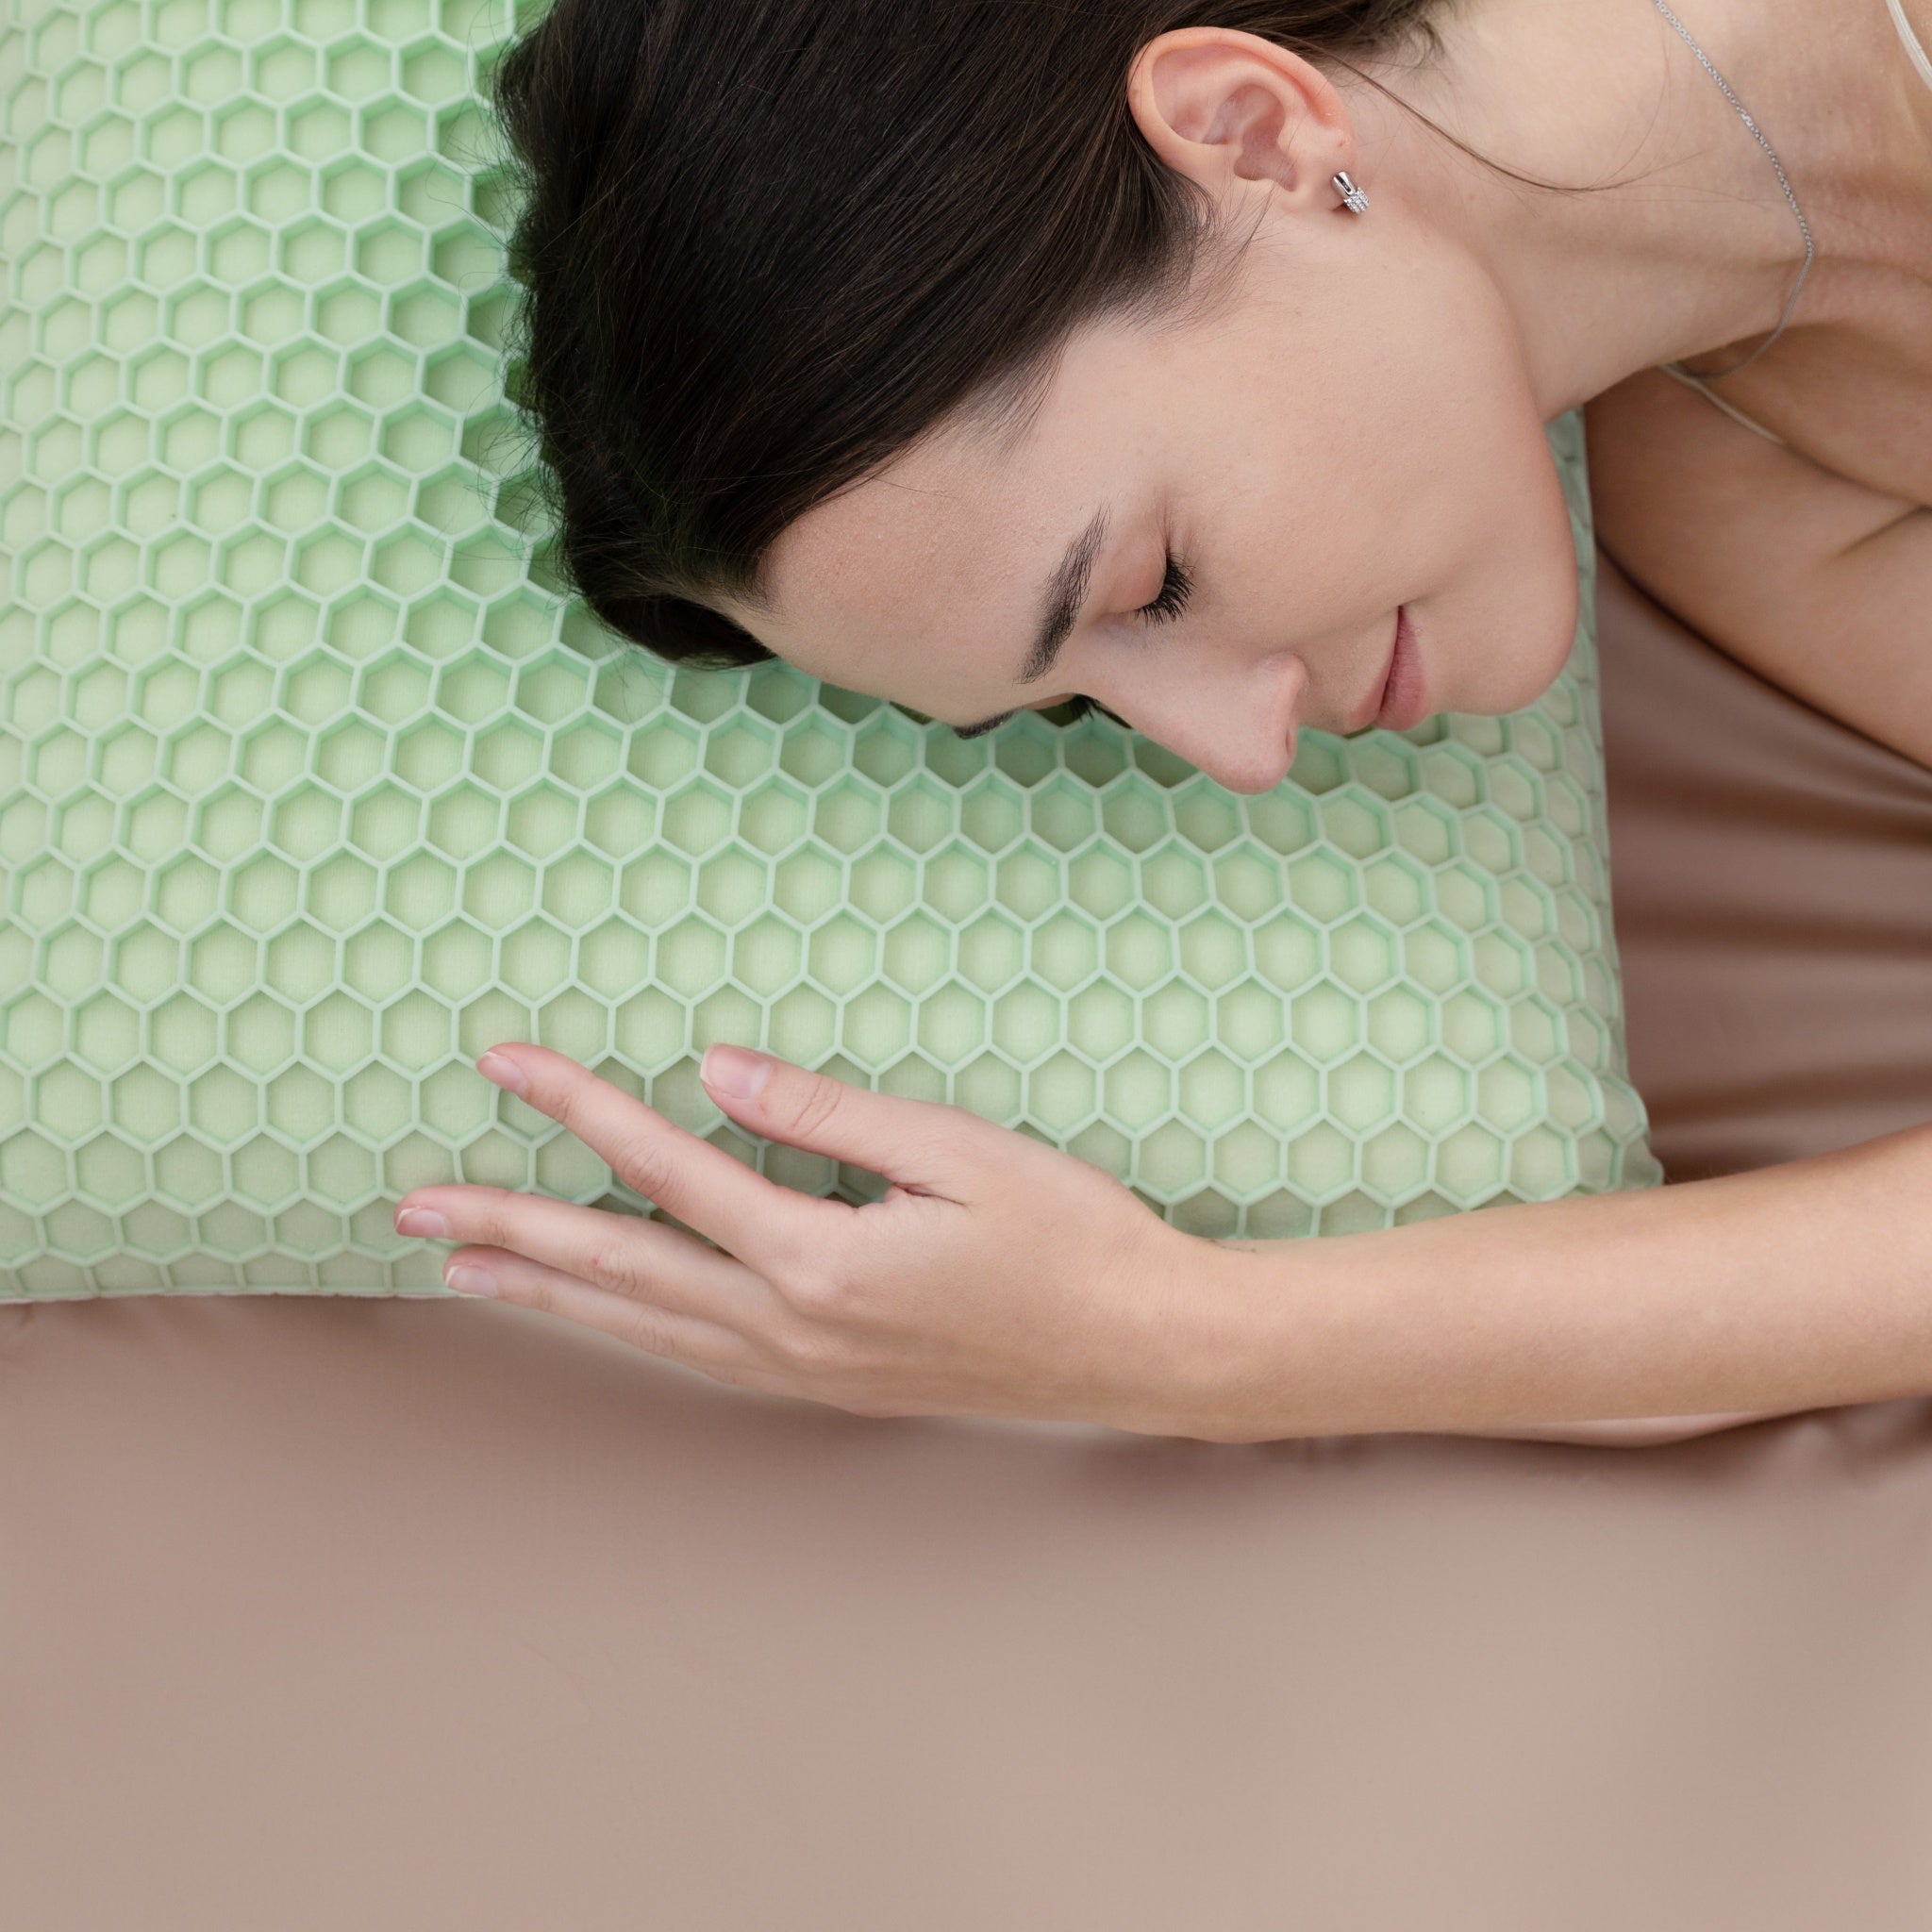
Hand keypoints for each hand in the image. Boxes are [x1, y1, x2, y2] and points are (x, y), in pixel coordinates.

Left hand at [393, 1043, 1226, 1436]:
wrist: (1146, 1350)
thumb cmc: (1072, 1238)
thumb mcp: (962, 1151)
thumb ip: (830, 1113)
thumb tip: (718, 1072)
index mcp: (824, 1261)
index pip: (670, 1170)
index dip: (581, 1109)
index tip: (506, 1062)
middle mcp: (795, 1330)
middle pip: (621, 1269)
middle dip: (510, 1229)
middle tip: (412, 1206)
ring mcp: (807, 1371)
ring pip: (644, 1327)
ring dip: (546, 1293)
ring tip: (464, 1268)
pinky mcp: (829, 1386)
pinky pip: (694, 1356)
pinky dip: (624, 1328)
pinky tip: (597, 1313)